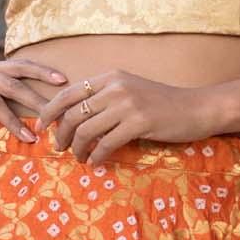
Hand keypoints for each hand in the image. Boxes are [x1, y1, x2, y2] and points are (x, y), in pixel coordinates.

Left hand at [34, 70, 215, 164]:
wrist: (197, 108)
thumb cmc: (163, 104)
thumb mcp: (130, 92)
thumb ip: (105, 99)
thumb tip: (75, 118)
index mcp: (110, 77)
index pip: (68, 93)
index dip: (49, 111)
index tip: (41, 127)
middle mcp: (115, 87)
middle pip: (73, 114)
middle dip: (61, 135)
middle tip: (60, 149)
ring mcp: (127, 104)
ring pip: (86, 130)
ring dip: (78, 149)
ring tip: (79, 158)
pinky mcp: (139, 122)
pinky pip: (107, 143)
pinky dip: (97, 156)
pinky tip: (96, 163)